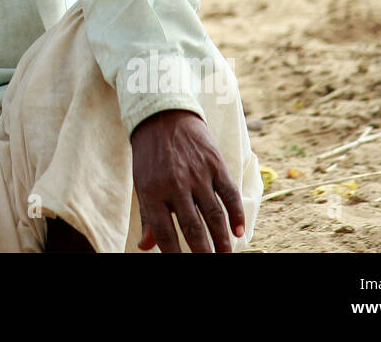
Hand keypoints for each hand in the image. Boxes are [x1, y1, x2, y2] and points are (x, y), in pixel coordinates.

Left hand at [130, 109, 243, 252]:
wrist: (163, 115)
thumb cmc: (150, 155)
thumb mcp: (142, 183)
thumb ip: (147, 216)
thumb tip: (145, 247)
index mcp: (152, 191)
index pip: (165, 233)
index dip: (175, 255)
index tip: (183, 265)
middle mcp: (175, 184)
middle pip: (193, 229)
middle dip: (204, 252)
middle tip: (210, 263)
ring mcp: (197, 174)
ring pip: (214, 216)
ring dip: (222, 240)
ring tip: (225, 254)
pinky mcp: (214, 164)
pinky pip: (229, 194)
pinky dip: (236, 215)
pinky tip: (239, 231)